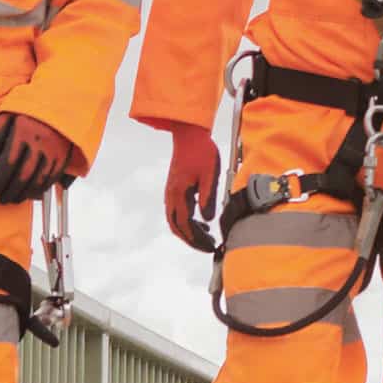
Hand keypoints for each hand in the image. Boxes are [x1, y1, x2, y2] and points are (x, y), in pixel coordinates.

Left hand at [0, 113, 87, 202]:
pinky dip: (41, 189)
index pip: (9, 162)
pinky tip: (31, 194)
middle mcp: (40, 143)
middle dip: (10, 191)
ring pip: (38, 179)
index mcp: (24, 132)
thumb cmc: (30, 110)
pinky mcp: (63, 156)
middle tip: (1, 199)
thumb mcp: (8, 113)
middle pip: (23, 175)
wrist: (64, 103)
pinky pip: (52, 177)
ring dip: (24, 193)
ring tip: (14, 199)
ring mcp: (54, 151)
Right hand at [159, 124, 222, 253]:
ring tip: (208, 238)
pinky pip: (178, 212)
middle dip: (193, 240)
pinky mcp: (175, 189)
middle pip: (178, 227)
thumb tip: (208, 220)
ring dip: (190, 232)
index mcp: (179, 194)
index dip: (197, 239)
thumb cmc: (201, 152)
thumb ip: (208, 197)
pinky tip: (202, 223)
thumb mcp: (210, 174)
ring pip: (176, 221)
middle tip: (210, 247)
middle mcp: (171, 196)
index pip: (186, 225)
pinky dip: (188, 222)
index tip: (211, 247)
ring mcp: (171, 193)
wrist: (189, 135)